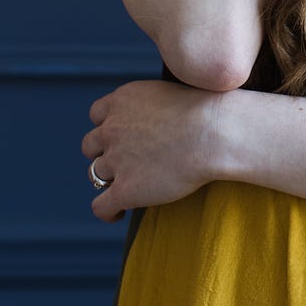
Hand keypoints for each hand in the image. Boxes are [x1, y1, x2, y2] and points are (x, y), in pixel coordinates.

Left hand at [81, 79, 223, 221]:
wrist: (214, 133)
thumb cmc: (206, 110)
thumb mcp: (168, 92)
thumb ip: (150, 105)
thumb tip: (155, 119)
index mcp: (121, 100)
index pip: (97, 115)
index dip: (108, 127)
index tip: (123, 137)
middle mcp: (111, 128)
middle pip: (91, 145)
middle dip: (105, 153)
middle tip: (126, 163)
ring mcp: (116, 160)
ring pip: (96, 174)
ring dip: (110, 179)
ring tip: (129, 187)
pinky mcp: (125, 189)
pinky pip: (101, 206)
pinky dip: (108, 211)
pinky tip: (119, 213)